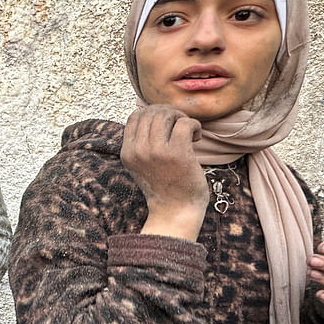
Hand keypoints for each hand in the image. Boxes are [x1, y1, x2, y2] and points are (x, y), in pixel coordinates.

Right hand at [121, 105, 208, 240]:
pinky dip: (194, 125)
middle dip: (169, 113)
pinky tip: (196, 138)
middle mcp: (138, 151)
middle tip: (180, 126)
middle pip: (151, 112)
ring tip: (188, 132)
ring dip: (181, 118)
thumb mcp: (142, 164)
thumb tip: (153, 113)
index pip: (135, 116)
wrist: (175, 211)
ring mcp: (157, 152)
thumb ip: (141, 142)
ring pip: (167, 115)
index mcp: (127, 152)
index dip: (152, 113)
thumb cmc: (163, 186)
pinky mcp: (177, 154)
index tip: (166, 124)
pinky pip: (185, 124)